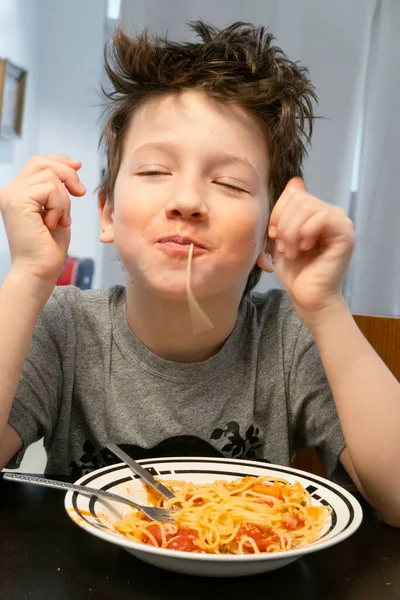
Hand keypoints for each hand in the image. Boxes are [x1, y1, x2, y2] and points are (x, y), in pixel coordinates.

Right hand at [0, 155, 85, 285]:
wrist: (38, 271)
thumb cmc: (48, 248)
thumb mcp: (57, 210)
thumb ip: (59, 188)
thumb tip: (74, 164)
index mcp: (17, 193)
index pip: (38, 163)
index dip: (60, 161)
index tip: (78, 167)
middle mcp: (10, 191)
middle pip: (42, 162)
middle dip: (67, 174)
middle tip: (79, 193)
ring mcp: (12, 196)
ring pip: (50, 176)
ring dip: (64, 199)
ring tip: (60, 220)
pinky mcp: (18, 202)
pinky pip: (50, 189)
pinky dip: (60, 206)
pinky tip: (54, 223)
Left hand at [268, 178, 354, 318]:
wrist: (307, 297)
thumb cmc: (295, 271)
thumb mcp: (282, 237)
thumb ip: (285, 211)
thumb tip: (296, 181)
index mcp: (316, 212)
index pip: (294, 194)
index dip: (278, 212)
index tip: (273, 235)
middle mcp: (331, 214)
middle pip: (299, 199)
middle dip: (284, 224)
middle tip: (283, 247)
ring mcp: (341, 223)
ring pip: (308, 207)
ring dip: (292, 232)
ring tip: (292, 251)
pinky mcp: (345, 234)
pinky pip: (322, 217)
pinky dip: (306, 232)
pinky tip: (304, 249)